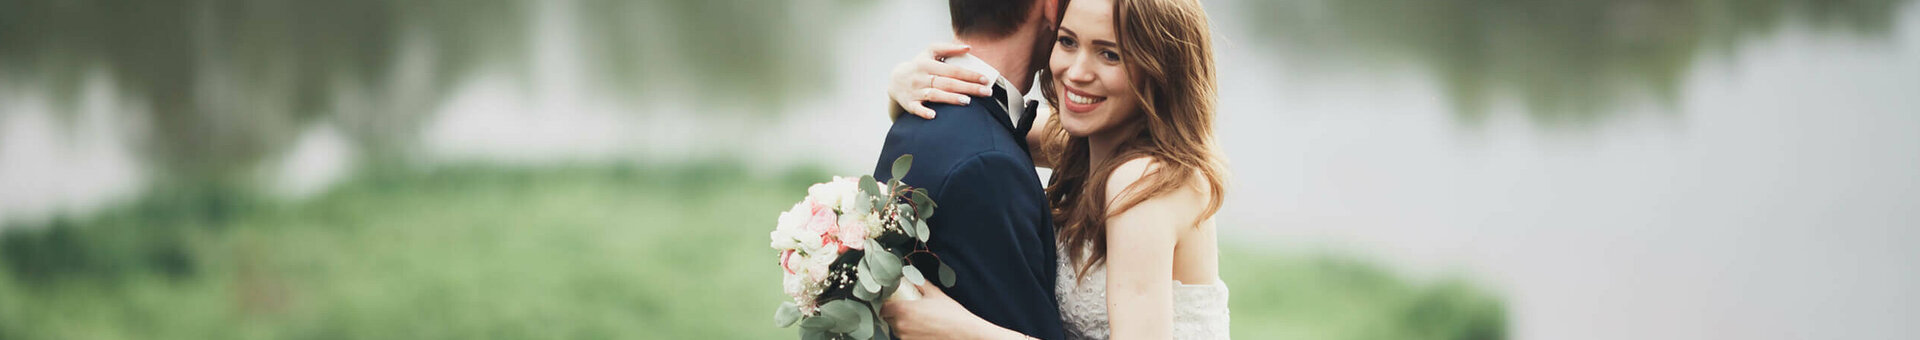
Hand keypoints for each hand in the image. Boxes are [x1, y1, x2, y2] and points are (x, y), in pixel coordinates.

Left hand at [880, 281, 994, 339]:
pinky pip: (907, 338)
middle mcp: (901, 326)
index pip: (883, 309)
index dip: (888, 306)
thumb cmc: (951, 314)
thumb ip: (920, 284)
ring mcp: (906, 339)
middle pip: (889, 320)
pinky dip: (911, 334)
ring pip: (898, 331)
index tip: (894, 303)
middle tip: (909, 311)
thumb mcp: (935, 294)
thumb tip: (912, 277)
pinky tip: (923, 330)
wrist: (964, 333)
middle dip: (896, 316)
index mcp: (903, 310)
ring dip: (904, 326)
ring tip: (919, 321)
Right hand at [889, 42, 996, 118]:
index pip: (952, 70)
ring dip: (950, 98)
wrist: (895, 80)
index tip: (985, 79)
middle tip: (986, 92)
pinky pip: (916, 108)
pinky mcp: (909, 103)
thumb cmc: (919, 66)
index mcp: (927, 64)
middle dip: (968, 87)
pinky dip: (924, 112)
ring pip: (935, 94)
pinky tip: (934, 116)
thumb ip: (948, 48)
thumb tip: (968, 47)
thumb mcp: (929, 52)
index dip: (969, 74)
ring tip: (967, 101)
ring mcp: (915, 91)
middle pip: (948, 83)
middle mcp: (921, 77)